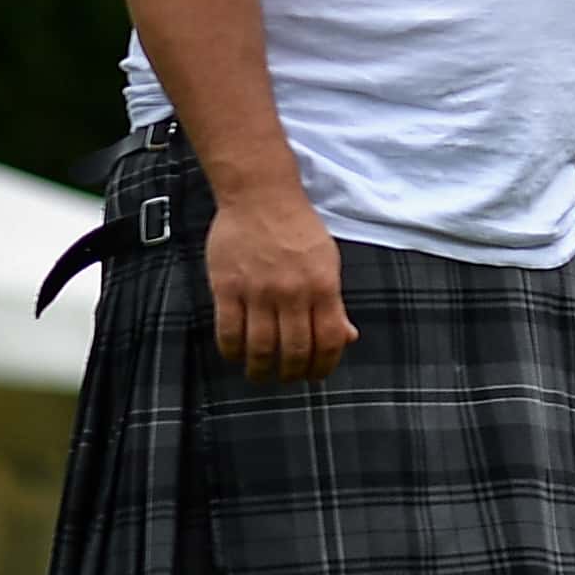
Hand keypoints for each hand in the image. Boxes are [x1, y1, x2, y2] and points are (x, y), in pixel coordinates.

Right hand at [206, 182, 352, 383]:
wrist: (261, 196)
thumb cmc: (298, 229)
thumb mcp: (329, 262)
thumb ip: (335, 302)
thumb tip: (347, 337)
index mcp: (323, 286)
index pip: (330, 339)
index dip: (324, 365)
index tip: (316, 375)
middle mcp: (293, 292)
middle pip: (295, 349)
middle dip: (293, 373)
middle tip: (287, 378)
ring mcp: (258, 291)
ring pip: (261, 347)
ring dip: (261, 369)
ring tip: (260, 374)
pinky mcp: (227, 287)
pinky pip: (229, 331)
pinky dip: (233, 351)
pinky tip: (237, 355)